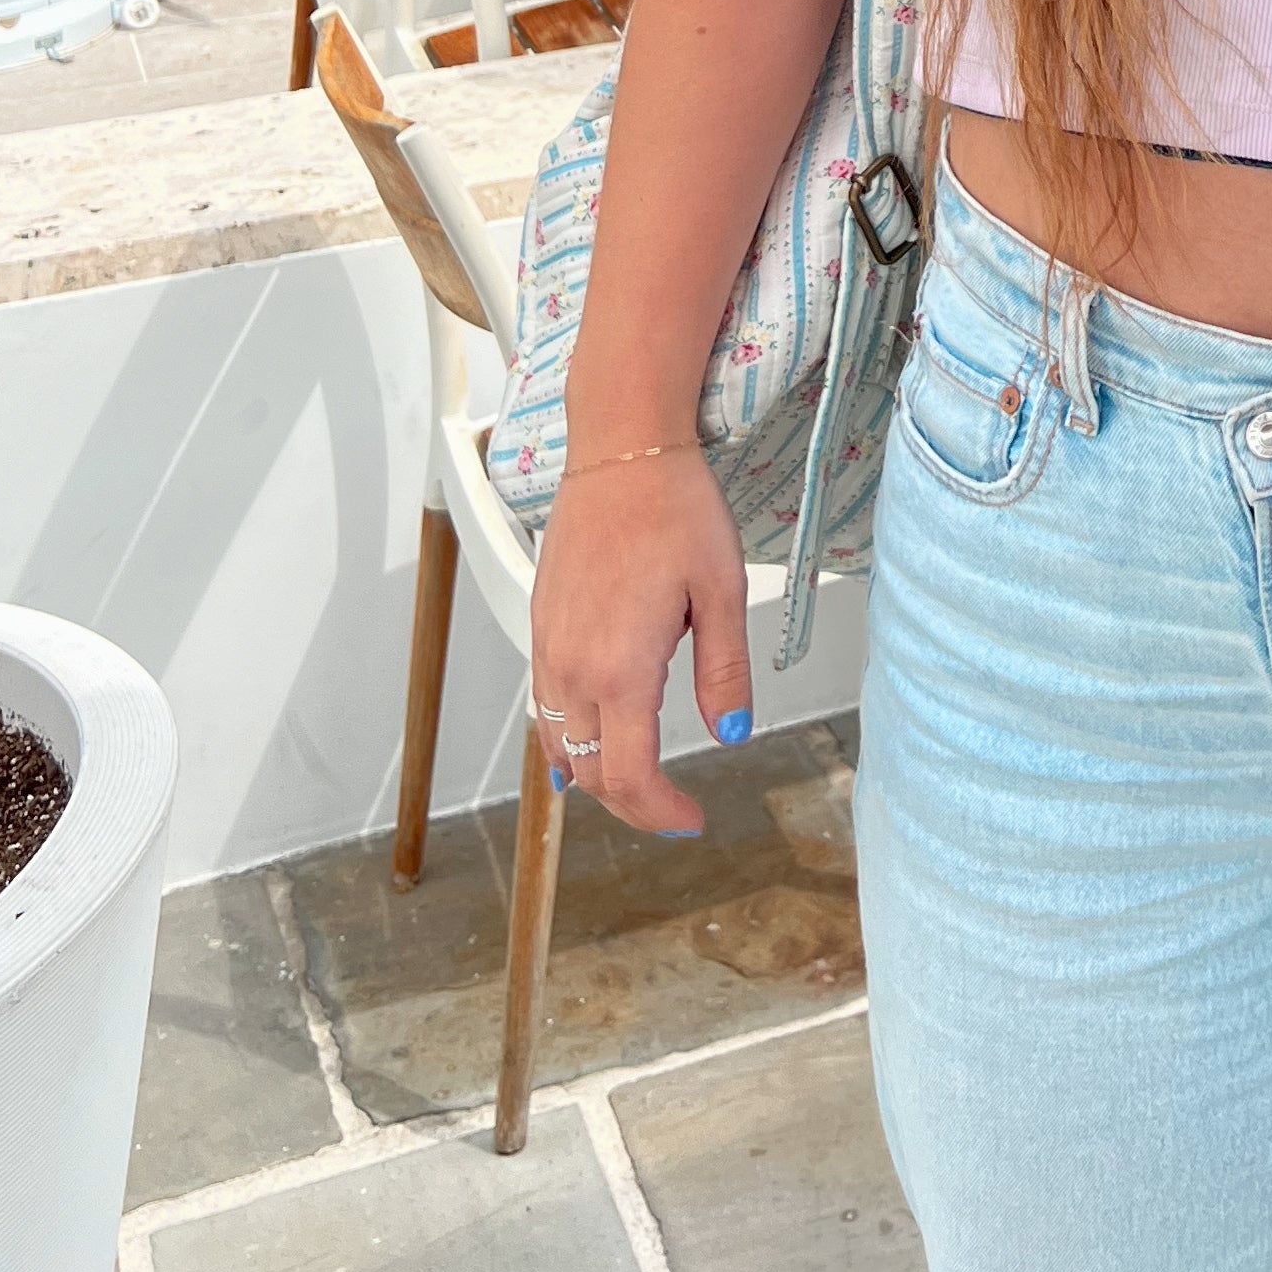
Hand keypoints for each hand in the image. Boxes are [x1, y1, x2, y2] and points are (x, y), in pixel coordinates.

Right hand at [524, 447, 753, 837]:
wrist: (621, 450)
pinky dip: (565, 741)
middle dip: (632, 804)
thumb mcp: (723, 590)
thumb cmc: (676, 509)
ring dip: (595, 776)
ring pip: (559, 746)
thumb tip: (731, 735)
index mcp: (620, 669)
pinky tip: (586, 743)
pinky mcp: (540, 626)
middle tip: (673, 809)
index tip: (691, 821)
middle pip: (591, 774)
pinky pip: (544, 706)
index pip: (630, 777)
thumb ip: (724, 671)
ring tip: (638, 783)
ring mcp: (548, 647)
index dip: (660, 813)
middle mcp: (573, 668)